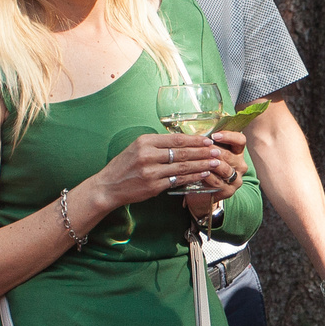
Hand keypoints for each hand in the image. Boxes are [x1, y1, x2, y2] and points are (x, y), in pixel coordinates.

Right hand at [90, 131, 233, 209]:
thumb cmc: (124, 166)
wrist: (108, 186)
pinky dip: (192, 177)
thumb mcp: (137, 148)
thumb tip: (181, 141)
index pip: (175, 139)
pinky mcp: (153, 186)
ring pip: (182, 166)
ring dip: (201, 164)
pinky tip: (203, 174)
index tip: (208, 140)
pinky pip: (177, 180)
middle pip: (181, 152)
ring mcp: (151, 171)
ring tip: (215, 162)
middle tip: (217, 150)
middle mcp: (148, 154)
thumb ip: (156, 144)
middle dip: (202, 151)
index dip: (194, 140)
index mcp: (145, 141)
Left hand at [184, 128, 248, 219]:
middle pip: (230, 155)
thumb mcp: (207, 154)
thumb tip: (196, 132)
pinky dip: (208, 177)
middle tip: (201, 147)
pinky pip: (218, 182)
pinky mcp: (229, 191)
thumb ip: (207, 144)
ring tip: (200, 159)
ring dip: (211, 163)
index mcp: (237, 153)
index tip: (214, 135)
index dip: (229, 136)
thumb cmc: (204, 167)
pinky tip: (200, 173)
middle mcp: (240, 166)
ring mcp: (236, 179)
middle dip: (214, 151)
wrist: (201, 193)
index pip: (240, 140)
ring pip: (225, 169)